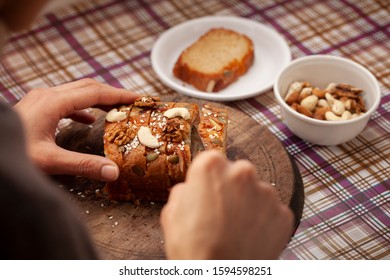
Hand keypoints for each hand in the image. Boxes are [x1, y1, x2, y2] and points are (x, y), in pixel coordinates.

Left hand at [14, 78, 138, 180]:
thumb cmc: (11, 154)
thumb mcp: (49, 162)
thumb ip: (83, 165)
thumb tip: (114, 172)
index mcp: (53, 103)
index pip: (95, 92)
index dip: (119, 95)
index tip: (138, 98)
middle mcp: (48, 95)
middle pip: (88, 87)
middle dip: (112, 93)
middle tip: (132, 102)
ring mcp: (41, 99)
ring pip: (77, 91)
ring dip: (98, 98)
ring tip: (116, 109)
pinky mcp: (37, 107)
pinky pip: (67, 101)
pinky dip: (83, 107)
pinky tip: (88, 119)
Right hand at [160, 151, 293, 258]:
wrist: (220, 278)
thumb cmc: (192, 247)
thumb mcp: (172, 212)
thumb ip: (185, 191)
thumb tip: (193, 189)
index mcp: (212, 166)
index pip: (211, 161)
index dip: (207, 178)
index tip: (206, 191)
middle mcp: (243, 172)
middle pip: (237, 173)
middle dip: (231, 188)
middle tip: (222, 212)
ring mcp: (266, 193)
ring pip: (256, 192)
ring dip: (248, 204)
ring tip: (236, 228)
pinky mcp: (283, 214)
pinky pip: (271, 212)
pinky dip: (263, 221)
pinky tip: (250, 237)